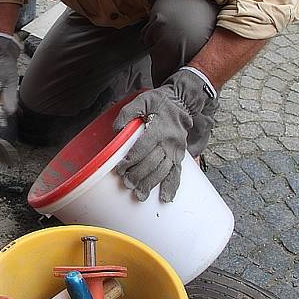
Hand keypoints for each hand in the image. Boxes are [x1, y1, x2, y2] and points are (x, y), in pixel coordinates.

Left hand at [112, 69, 214, 201]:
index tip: (120, 169)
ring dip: (151, 184)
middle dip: (139, 176)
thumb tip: (117, 129)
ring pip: (164, 171)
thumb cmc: (158, 102)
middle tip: (127, 185)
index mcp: (159, 129)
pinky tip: (165, 198)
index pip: (143, 148)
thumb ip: (127, 113)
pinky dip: (172, 186)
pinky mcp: (180, 155)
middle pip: (153, 163)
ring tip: (140, 196)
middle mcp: (169, 142)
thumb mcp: (141, 100)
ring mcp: (176, 150)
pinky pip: (177, 173)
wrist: (181, 101)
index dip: (131, 160)